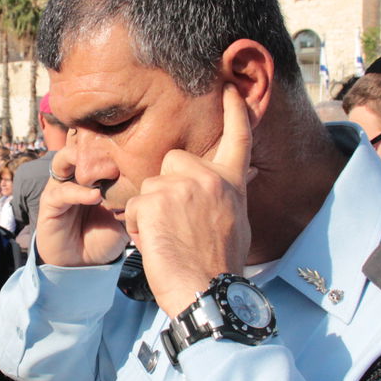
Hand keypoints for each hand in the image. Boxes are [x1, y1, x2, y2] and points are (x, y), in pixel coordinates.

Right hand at [34, 146, 130, 269]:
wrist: (84, 263)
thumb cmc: (105, 235)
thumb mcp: (126, 214)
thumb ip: (134, 196)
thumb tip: (153, 181)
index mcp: (91, 172)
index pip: (97, 146)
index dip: (111, 142)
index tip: (134, 148)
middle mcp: (74, 174)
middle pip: (78, 144)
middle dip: (97, 145)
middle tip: (119, 155)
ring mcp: (60, 186)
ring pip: (63, 159)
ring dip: (82, 159)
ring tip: (106, 171)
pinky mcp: (49, 203)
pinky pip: (62, 191)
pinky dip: (79, 192)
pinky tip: (95, 197)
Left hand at [123, 84, 253, 316]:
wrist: (207, 291)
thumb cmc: (219, 264)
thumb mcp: (236, 222)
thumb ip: (229, 193)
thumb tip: (245, 173)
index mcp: (232, 183)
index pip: (238, 138)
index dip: (234, 111)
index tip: (230, 89)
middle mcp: (209, 177)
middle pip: (173, 161)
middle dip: (167, 186)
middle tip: (177, 222)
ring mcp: (181, 186)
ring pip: (149, 186)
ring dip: (151, 212)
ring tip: (169, 239)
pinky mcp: (155, 200)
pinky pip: (135, 205)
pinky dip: (138, 226)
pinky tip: (155, 244)